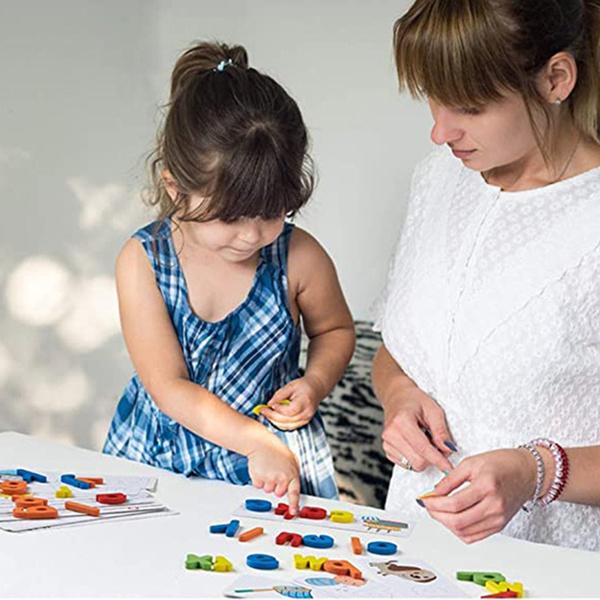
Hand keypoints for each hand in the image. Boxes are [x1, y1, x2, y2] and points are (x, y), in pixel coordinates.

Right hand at [246, 435, 300, 514]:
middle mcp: (282, 478)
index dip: (294, 505)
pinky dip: (258, 479)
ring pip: (268, 490)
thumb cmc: (276, 450)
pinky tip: (261, 469)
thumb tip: (293, 486)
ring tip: (268, 468)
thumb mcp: (291, 460)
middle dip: (276, 485)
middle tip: (275, 472)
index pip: (294, 493)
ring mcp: (270, 479)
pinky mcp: (259, 478)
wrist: (261, 443)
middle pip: (279, 493)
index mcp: (292, 473)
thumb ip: (293, 474)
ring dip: (267, 482)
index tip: (294, 513)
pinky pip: (259, 486)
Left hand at [260, 375, 323, 430]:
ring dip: (274, 421)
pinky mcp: (303, 423)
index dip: (278, 409)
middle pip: (287, 420)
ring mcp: (306, 420)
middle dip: (272, 416)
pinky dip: (280, 424)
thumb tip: (269, 404)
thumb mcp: (290, 386)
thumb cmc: (303, 386)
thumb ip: (279, 395)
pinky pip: (289, 427)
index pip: (290, 411)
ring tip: (267, 413)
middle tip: (262, 410)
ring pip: (287, 426)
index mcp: (305, 402)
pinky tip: (274, 417)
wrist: (316, 389)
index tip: (269, 404)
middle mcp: (306, 413)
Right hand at [382, 384, 454, 472]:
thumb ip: (441, 431)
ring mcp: (386, 443)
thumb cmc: (415, 400)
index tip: (449, 468)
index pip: (423, 449)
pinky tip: (416, 445)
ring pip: (413, 465)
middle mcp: (390, 434)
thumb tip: (448, 450)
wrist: (396, 396)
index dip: (439, 460)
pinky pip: (406, 464)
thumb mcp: (433, 409)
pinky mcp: (387, 450)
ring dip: (424, 458)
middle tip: (439, 446)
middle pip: (418, 462)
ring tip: (425, 441)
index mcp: (401, 422)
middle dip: (432, 458)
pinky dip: (415, 458)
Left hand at [419, 448, 536, 543]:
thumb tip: (434, 492)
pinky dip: (458, 531)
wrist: (527, 472)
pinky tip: (451, 520)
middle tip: (428, 506)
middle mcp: (494, 506)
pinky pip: (474, 537)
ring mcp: (498, 519)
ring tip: (437, 512)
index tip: (424, 499)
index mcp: (487, 486)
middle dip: (437, 515)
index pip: (454, 503)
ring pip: (464, 532)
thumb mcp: (471, 463)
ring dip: (446, 524)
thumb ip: (450, 479)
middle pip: (458, 521)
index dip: (434, 503)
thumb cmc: (502, 464)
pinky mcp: (499, 526)